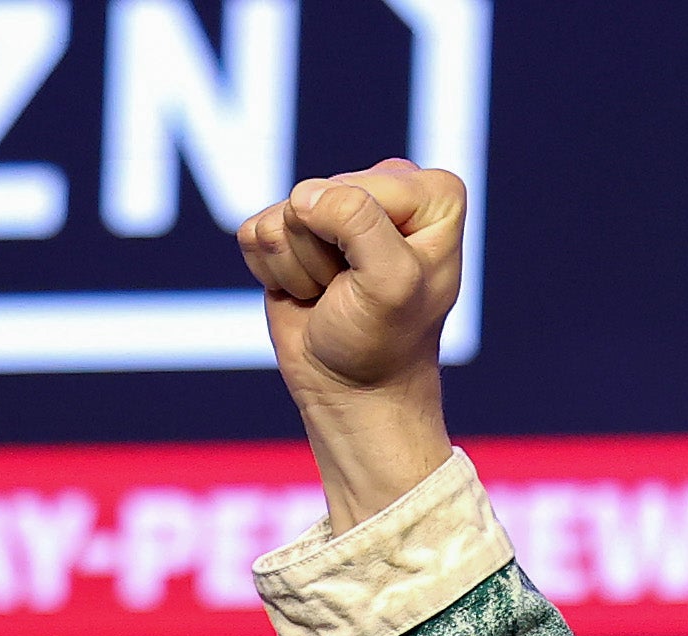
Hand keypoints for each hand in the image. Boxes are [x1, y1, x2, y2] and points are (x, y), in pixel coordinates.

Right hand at [234, 164, 467, 528]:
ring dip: (299, 268)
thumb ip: (357, 220)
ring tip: (331, 295)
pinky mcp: (291, 231)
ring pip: (282, 215)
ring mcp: (334, 207)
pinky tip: (306, 294)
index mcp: (432, 193)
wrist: (352, 395)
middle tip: (348, 294)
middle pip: (315, 196)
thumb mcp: (390, 281)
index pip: (357, 188)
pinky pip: (255, 232)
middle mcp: (384, 188)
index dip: (356, 243)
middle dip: (323, 255)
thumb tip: (302, 197)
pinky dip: (274, 273)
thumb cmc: (382, 343)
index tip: (376, 285)